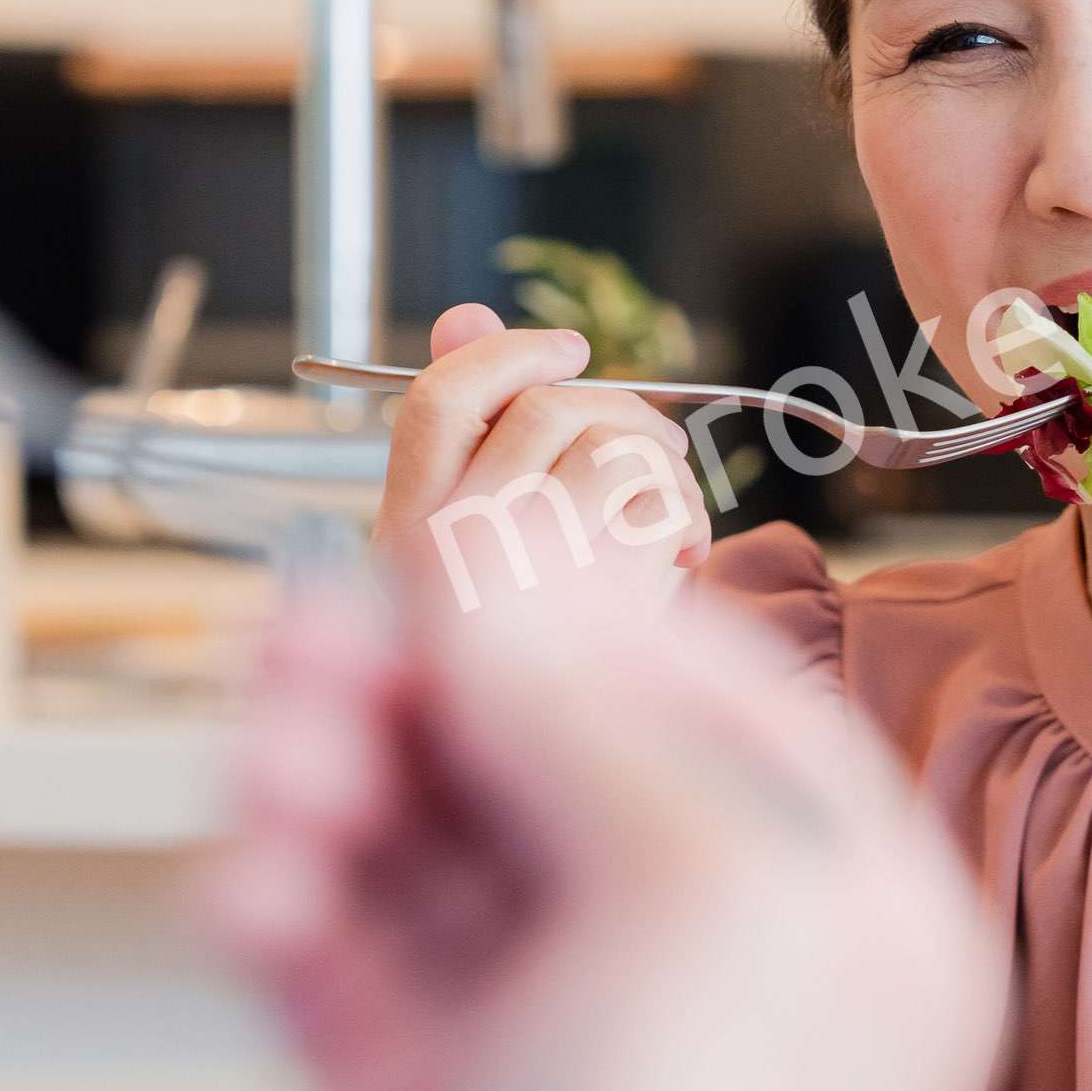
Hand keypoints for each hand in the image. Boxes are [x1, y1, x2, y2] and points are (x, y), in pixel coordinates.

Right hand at [203, 565, 996, 1090]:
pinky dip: (281, 902)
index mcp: (847, 917)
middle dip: (416, 692)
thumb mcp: (693, 888)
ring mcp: (557, 1039)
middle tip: (306, 652)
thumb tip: (489, 565)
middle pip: (542, 753)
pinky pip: (337, 947)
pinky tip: (246, 899)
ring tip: (269, 779)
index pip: (709, 694)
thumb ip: (582, 706)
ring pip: (421, 836)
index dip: (571, 615)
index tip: (448, 556)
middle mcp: (713, 970)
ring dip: (330, 782)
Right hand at [371, 304, 712, 615]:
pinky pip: (655, 504)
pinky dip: (686, 515)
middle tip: (662, 453)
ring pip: (608, 448)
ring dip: (663, 466)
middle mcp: (445, 551)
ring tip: (674, 516)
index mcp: (404, 527)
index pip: (439, 401)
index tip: (570, 348)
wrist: (576, 774)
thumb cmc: (541, 648)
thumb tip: (464, 316)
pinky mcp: (592, 606)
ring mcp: (519, 577)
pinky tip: (682, 556)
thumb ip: (474, 426)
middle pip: (543, 411)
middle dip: (624, 413)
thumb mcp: (489, 535)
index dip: (509, 353)